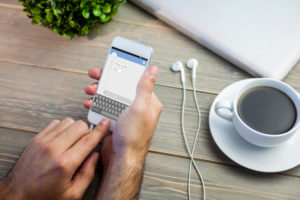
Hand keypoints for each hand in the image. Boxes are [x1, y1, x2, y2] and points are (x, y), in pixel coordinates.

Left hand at [0, 118, 109, 199]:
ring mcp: (42, 142)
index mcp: (65, 164)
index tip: (105, 124)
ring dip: (74, 129)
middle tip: (87, 142)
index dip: (100, 130)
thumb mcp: (72, 194)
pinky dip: (62, 128)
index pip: (88, 140)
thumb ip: (88, 174)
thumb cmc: (44, 196)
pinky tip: (62, 139)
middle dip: (87, 132)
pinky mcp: (36, 139)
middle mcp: (53, 149)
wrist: (17, 195)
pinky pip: (55, 123)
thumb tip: (95, 155)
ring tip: (73, 141)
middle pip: (79, 126)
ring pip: (68, 121)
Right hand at [84, 66, 161, 198]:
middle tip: (95, 75)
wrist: (121, 158)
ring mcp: (125, 113)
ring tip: (90, 90)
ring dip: (98, 91)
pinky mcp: (116, 119)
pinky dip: (96, 103)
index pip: (135, 80)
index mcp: (148, 102)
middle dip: (106, 80)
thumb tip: (153, 71)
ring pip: (111, 95)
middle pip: (121, 86)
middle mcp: (137, 106)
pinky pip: (105, 106)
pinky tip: (90, 103)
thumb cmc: (134, 137)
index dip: (123, 71)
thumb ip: (145, 87)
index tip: (112, 65)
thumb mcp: (140, 108)